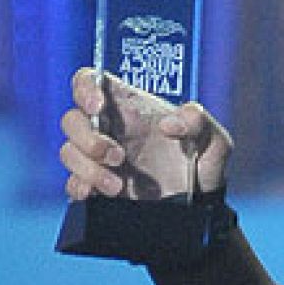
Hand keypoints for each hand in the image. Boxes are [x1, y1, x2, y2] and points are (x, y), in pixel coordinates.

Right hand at [59, 68, 231, 200]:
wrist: (198, 203)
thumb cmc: (204, 161)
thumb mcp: (215, 139)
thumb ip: (200, 121)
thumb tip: (171, 124)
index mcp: (131, 107)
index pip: (90, 81)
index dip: (85, 87)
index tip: (98, 105)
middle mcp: (110, 128)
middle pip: (72, 119)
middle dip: (88, 138)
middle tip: (118, 156)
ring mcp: (99, 157)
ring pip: (69, 151)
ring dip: (87, 167)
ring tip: (118, 185)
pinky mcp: (95, 184)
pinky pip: (71, 182)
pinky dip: (80, 186)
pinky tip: (98, 194)